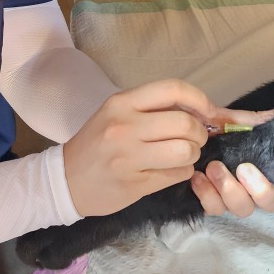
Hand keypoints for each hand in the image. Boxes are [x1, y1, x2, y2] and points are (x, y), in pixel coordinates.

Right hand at [64, 79, 220, 216]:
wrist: (65, 180)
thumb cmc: (97, 143)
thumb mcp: (117, 114)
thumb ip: (154, 108)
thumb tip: (205, 109)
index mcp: (122, 103)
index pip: (173, 89)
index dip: (200, 100)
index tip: (208, 112)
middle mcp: (125, 126)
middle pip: (185, 123)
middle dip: (200, 133)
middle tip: (194, 139)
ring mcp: (129, 157)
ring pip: (186, 151)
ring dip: (193, 154)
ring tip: (183, 155)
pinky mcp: (135, 184)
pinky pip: (178, 174)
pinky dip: (183, 172)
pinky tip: (171, 170)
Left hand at [190, 106, 273, 216]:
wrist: (182, 135)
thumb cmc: (216, 130)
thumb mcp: (235, 120)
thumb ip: (257, 120)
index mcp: (268, 169)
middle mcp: (255, 189)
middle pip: (270, 203)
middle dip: (259, 188)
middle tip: (243, 168)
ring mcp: (234, 199)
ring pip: (242, 209)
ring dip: (229, 189)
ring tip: (213, 167)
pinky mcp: (212, 204)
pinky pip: (214, 209)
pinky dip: (207, 195)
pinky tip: (197, 176)